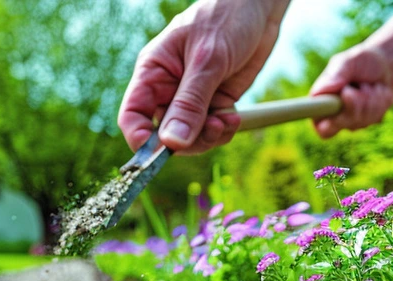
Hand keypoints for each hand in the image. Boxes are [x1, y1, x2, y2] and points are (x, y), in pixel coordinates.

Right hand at [118, 0, 288, 154]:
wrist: (260, 7)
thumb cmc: (226, 18)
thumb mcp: (207, 60)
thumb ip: (190, 103)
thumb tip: (172, 144)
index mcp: (153, 72)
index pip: (132, 116)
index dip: (140, 140)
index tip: (159, 154)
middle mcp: (168, 89)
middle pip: (162, 135)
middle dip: (186, 142)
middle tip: (211, 130)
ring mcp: (191, 98)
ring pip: (189, 138)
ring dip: (207, 138)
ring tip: (226, 122)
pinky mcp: (214, 103)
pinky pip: (211, 131)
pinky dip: (222, 131)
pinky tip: (233, 118)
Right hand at [309, 41, 392, 138]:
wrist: (383, 63)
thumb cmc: (359, 60)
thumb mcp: (346, 62)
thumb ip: (334, 75)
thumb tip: (322, 91)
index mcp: (322, 103)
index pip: (321, 128)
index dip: (330, 124)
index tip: (342, 104)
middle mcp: (335, 116)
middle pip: (343, 124)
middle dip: (355, 104)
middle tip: (360, 87)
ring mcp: (353, 120)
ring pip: (362, 121)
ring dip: (370, 99)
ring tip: (368, 85)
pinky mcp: (369, 120)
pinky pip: (376, 117)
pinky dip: (380, 100)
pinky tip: (378, 90)